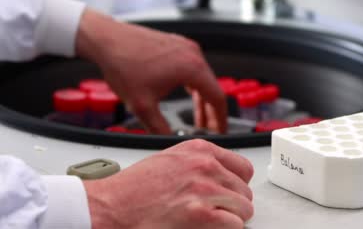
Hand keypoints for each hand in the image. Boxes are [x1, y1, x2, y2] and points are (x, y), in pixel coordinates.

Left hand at [75, 9, 226, 133]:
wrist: (106, 39)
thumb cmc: (122, 65)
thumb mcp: (142, 106)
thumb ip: (160, 128)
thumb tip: (169, 141)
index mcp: (192, 68)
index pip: (218, 98)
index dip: (220, 119)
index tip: (219, 131)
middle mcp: (193, 54)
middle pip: (212, 87)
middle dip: (210, 111)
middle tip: (207, 128)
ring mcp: (185, 47)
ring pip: (203, 77)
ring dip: (201, 97)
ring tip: (196, 116)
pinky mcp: (175, 44)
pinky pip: (193, 66)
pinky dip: (193, 83)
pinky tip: (186, 92)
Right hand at [83, 139, 254, 227]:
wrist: (109, 207)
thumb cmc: (133, 188)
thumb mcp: (171, 160)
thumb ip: (199, 163)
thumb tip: (221, 177)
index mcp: (200, 150)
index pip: (243, 168)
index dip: (236, 185)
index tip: (230, 193)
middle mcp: (205, 165)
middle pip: (244, 190)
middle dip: (233, 204)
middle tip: (217, 212)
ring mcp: (205, 189)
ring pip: (243, 208)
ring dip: (231, 218)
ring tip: (212, 221)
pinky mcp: (201, 214)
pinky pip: (235, 224)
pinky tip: (208, 228)